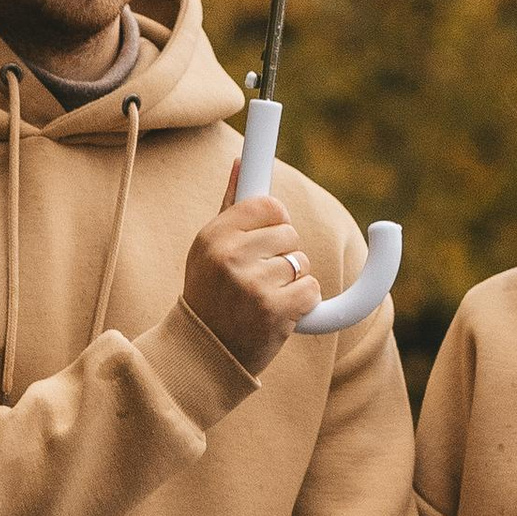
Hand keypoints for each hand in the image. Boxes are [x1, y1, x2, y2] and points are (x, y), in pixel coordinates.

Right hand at [183, 168, 325, 374]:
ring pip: (302, 262)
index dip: (276, 221)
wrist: (204, 354)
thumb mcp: (208, 248)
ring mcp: (252, 283)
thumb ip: (230, 206)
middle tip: (259, 276)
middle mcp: (230, 256)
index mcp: (214, 236)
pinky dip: (303, 303)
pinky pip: (312, 289)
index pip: (268, 205)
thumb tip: (241, 161)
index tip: (272, 233)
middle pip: (289, 232)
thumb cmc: (210, 295)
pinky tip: (278, 313)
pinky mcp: (274, 310)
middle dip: (283, 253)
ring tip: (263, 298)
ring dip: (292, 281)